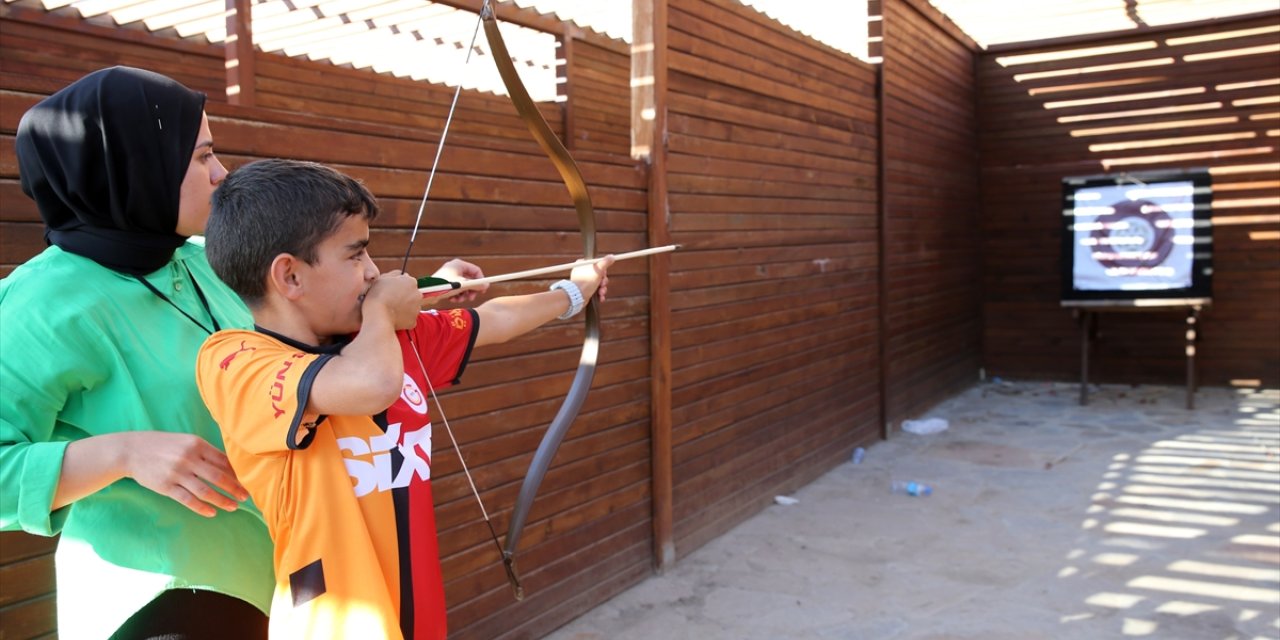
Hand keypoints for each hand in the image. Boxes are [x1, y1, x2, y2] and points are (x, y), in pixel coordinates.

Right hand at [121, 432, 248, 517]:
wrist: (131, 450)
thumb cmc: (164, 445)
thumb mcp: (186, 441)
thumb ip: (205, 452)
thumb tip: (230, 464)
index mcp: (197, 445)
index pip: (224, 461)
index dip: (238, 473)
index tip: (249, 481)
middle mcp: (189, 458)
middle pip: (218, 477)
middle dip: (235, 488)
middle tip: (246, 497)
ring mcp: (177, 473)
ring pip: (205, 491)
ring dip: (222, 500)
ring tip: (233, 507)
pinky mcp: (166, 486)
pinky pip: (188, 500)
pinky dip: (202, 508)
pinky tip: (212, 512)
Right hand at [364, 271, 421, 329]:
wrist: (377, 315)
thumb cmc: (377, 295)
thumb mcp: (383, 278)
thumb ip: (394, 274)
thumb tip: (400, 274)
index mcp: (411, 282)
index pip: (407, 281)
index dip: (398, 286)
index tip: (391, 290)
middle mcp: (418, 294)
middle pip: (412, 294)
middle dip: (404, 296)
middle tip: (391, 300)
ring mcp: (417, 308)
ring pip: (412, 306)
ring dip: (404, 307)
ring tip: (391, 309)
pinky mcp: (413, 321)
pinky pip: (409, 318)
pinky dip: (403, 318)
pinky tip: (393, 317)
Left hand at [432, 258, 486, 302]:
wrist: (427, 292)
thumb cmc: (444, 285)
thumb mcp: (463, 285)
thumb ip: (476, 285)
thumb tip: (486, 285)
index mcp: (459, 264)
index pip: (476, 270)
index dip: (481, 280)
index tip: (483, 290)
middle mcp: (455, 268)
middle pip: (470, 279)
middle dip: (471, 290)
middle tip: (471, 298)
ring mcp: (450, 275)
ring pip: (463, 285)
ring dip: (464, 294)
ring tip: (460, 300)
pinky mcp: (446, 283)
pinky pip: (456, 289)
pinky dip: (457, 295)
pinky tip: (453, 299)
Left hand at [570, 255, 613, 301]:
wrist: (577, 296)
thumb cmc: (586, 281)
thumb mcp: (598, 269)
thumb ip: (606, 262)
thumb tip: (612, 256)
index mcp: (582, 264)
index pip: (597, 264)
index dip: (603, 270)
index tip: (603, 274)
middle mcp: (582, 272)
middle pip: (599, 275)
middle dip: (603, 282)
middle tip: (602, 284)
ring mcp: (583, 282)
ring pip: (598, 284)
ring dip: (602, 289)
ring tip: (601, 293)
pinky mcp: (584, 290)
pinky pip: (595, 291)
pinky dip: (599, 294)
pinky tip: (600, 297)